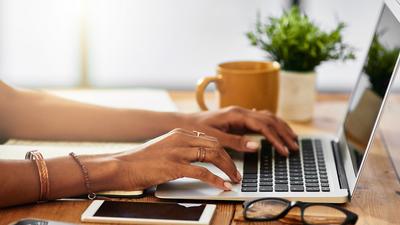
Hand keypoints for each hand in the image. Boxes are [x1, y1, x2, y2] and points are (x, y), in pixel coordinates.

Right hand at [111, 128, 240, 190]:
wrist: (121, 166)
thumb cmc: (140, 160)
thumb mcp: (164, 147)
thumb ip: (181, 148)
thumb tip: (199, 157)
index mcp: (179, 133)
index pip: (210, 139)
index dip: (224, 151)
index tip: (231, 162)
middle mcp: (181, 139)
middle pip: (215, 145)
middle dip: (230, 160)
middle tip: (236, 173)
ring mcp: (178, 151)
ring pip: (213, 156)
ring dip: (227, 169)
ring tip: (234, 179)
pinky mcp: (174, 166)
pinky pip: (203, 172)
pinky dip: (216, 180)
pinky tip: (223, 185)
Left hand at [182, 106, 297, 155]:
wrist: (185, 122)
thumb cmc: (196, 129)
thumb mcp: (214, 138)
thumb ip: (235, 142)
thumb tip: (257, 147)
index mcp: (236, 114)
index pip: (263, 125)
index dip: (276, 139)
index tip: (285, 150)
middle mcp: (241, 111)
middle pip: (270, 120)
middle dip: (284, 133)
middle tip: (295, 147)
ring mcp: (241, 113)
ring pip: (268, 117)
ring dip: (281, 128)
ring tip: (292, 139)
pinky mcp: (239, 118)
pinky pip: (261, 119)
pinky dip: (272, 125)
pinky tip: (278, 130)